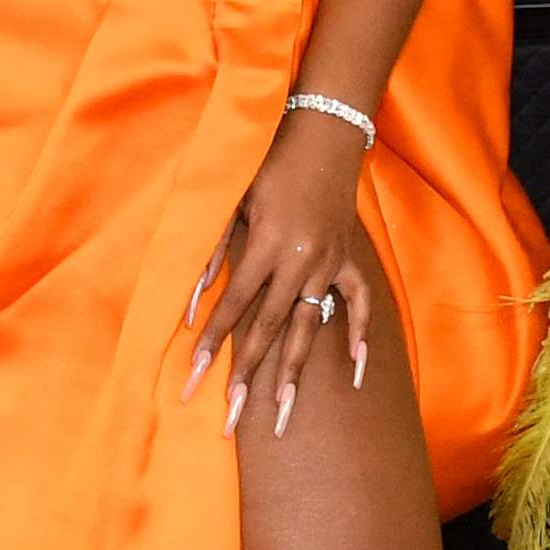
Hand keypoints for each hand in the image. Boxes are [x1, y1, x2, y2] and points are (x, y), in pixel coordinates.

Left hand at [186, 109, 377, 437]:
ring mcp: (328, 263)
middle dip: (247, 374)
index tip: (193, 376)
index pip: (234, 306)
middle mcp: (300, 261)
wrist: (323, 134)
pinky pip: (359, 301)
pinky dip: (358, 333)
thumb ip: (213, 251)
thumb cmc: (269, 163)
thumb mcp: (233, 200)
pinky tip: (356, 370)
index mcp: (267, 246)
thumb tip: (190, 301)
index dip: (212, 342)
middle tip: (232, 415)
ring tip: (282, 412)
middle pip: (269, 328)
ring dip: (294, 372)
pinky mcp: (348, 258)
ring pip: (309, 327)